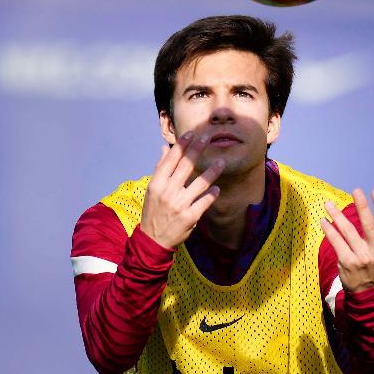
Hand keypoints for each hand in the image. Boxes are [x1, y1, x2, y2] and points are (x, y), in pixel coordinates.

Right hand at [138, 130, 223, 249]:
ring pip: (199, 183)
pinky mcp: (189, 217)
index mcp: (157, 184)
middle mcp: (167, 192)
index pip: (170, 160)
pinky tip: (217, 189)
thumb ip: (160, 169)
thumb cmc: (153, 211)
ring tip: (221, 162)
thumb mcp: (153, 190)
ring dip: (212, 172)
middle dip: (197, 150)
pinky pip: (204, 202)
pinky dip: (211, 195)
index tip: (192, 133)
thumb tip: (164, 148)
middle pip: (185, 166)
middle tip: (208, 138)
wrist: (152, 240)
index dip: (182, 145)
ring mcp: (179, 205)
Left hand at [320, 189, 373, 292]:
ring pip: (348, 232)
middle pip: (369, 226)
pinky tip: (324, 220)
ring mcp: (362, 258)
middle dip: (362, 207)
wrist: (367, 289)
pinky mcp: (347, 263)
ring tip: (329, 204)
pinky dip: (329, 230)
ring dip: (337, 216)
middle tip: (356, 190)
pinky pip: (336, 242)